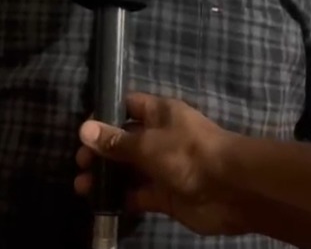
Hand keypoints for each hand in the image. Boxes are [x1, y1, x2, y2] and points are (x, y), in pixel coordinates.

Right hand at [75, 92, 246, 235]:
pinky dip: (120, 198)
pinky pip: (137, 194)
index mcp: (159, 113)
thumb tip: (84, 129)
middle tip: (80, 163)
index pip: (127, 106)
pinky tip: (100, 203)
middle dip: (100, 151)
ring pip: (127, 169)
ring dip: (105, 177)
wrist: (230, 189)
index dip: (104, 116)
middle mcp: (159, 137)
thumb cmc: (188, 153)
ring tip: (82, 186)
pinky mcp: (164, 194)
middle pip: (123, 140)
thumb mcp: (147, 143)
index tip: (83, 130)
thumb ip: (115, 141)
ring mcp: (162, 167)